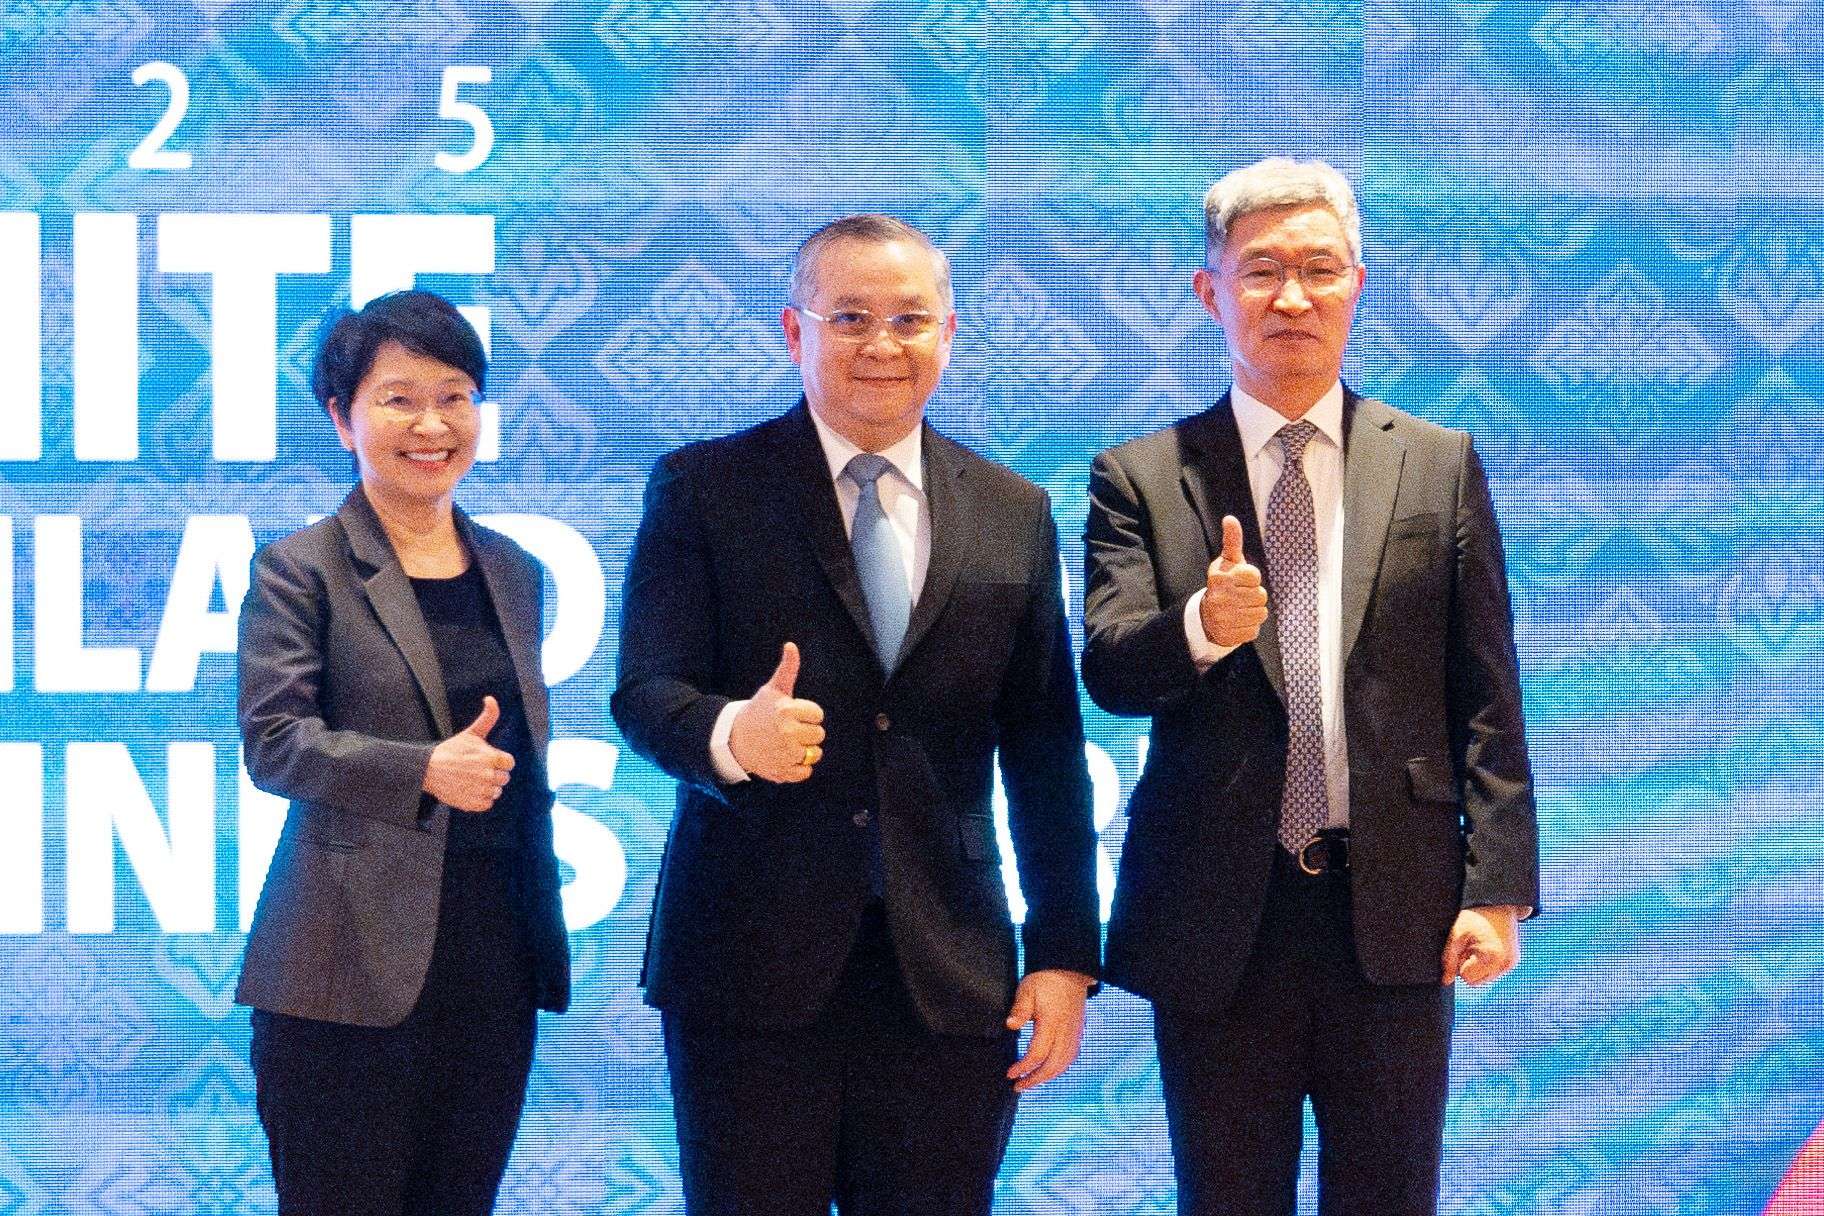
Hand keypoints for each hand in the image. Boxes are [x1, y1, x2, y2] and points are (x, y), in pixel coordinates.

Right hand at [423, 696, 513, 812]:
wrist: (428, 770)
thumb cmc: (451, 750)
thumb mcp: (471, 733)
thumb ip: (488, 717)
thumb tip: (491, 699)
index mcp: (492, 758)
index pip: (509, 763)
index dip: (499, 761)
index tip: (487, 760)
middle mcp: (489, 775)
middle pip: (504, 778)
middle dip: (493, 773)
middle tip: (476, 769)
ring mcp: (481, 791)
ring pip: (496, 791)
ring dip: (487, 787)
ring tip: (471, 779)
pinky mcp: (473, 804)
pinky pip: (487, 804)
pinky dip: (480, 799)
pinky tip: (469, 790)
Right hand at [728, 642, 825, 783]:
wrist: (734, 738)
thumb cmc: (758, 711)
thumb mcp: (772, 689)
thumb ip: (787, 669)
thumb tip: (791, 645)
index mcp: (787, 711)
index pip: (818, 714)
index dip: (807, 714)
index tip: (793, 714)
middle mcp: (787, 733)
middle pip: (819, 734)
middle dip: (807, 731)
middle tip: (789, 730)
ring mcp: (785, 754)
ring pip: (815, 753)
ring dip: (805, 749)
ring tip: (788, 743)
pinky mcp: (782, 771)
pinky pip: (806, 772)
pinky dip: (799, 767)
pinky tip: (787, 757)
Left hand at [1004, 969, 1092, 1091]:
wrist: (1070, 971)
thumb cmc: (1046, 979)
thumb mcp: (1027, 989)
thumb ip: (1019, 1009)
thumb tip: (1010, 1025)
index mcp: (1052, 1023)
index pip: (1037, 1054)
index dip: (1023, 1067)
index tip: (1011, 1073)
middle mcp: (1065, 1032)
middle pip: (1053, 1066)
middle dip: (1035, 1079)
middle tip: (1019, 1086)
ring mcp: (1074, 1033)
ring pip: (1063, 1064)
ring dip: (1047, 1077)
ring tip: (1031, 1081)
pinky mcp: (1077, 1032)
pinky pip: (1070, 1057)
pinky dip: (1058, 1068)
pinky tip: (1048, 1070)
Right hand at [1200, 515, 1267, 647]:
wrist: (1206, 617)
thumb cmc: (1223, 585)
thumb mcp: (1227, 562)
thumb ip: (1232, 541)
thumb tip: (1230, 519)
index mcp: (1220, 577)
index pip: (1255, 576)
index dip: (1251, 579)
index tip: (1240, 581)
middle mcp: (1220, 597)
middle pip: (1261, 596)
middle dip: (1253, 596)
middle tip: (1239, 597)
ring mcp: (1224, 618)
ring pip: (1260, 613)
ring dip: (1253, 612)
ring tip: (1239, 609)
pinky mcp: (1229, 635)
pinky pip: (1255, 630)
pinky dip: (1249, 627)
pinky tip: (1237, 622)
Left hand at [1441, 905, 1520, 985]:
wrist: (1499, 904)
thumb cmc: (1477, 916)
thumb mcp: (1456, 933)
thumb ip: (1448, 959)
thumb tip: (1446, 980)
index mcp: (1493, 958)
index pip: (1467, 978)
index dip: (1460, 963)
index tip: (1464, 948)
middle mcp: (1506, 964)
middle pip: (1476, 981)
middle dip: (1469, 966)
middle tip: (1471, 946)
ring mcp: (1511, 964)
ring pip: (1484, 978)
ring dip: (1477, 965)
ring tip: (1479, 945)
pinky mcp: (1513, 962)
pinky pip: (1493, 971)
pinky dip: (1486, 962)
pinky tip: (1486, 947)